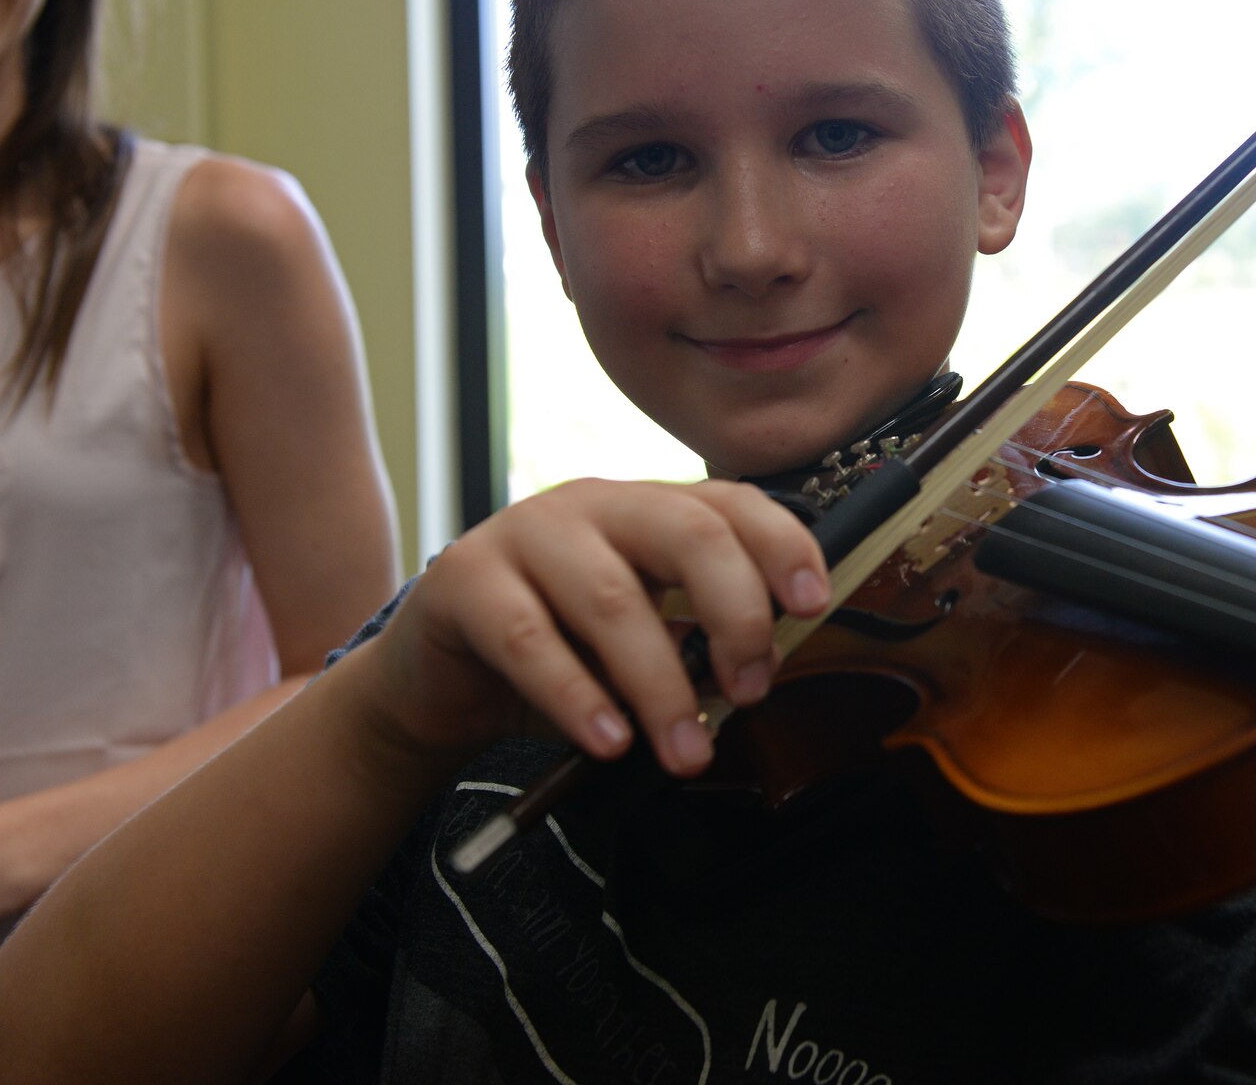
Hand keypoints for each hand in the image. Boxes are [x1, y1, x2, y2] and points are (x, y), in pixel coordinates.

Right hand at [342, 478, 827, 776]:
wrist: (440, 682)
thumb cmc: (560, 659)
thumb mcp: (640, 646)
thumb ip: (695, 646)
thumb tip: (759, 675)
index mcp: (649, 510)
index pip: (731, 504)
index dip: (782, 544)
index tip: (815, 604)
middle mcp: (595, 505)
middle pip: (687, 532)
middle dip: (736, 612)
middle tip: (753, 689)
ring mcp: (525, 533)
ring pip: (613, 597)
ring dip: (660, 684)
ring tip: (686, 751)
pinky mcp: (463, 578)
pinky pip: (527, 638)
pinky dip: (577, 696)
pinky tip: (608, 741)